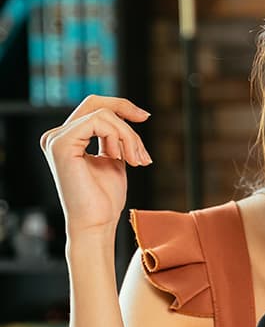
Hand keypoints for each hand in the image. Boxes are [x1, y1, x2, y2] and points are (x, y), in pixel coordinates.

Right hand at [40, 95, 151, 235]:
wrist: (96, 224)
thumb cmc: (105, 199)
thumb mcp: (113, 159)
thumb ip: (114, 138)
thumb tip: (127, 114)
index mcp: (67, 139)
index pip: (93, 109)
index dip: (121, 107)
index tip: (144, 117)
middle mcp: (56, 136)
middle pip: (93, 102)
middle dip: (124, 109)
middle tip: (145, 119)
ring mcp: (56, 139)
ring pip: (103, 115)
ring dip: (129, 136)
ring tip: (138, 160)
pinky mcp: (61, 144)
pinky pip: (99, 123)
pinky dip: (121, 137)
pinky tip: (127, 159)